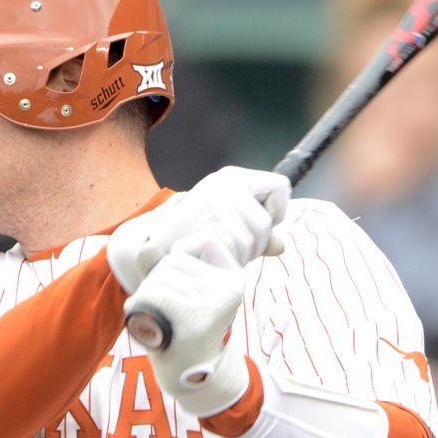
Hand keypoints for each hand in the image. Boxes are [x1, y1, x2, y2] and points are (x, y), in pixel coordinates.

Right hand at [108, 166, 289, 293]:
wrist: (156, 246)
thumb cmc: (197, 235)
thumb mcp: (230, 226)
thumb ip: (257, 234)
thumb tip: (281, 246)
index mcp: (233, 177)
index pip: (280, 187)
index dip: (275, 211)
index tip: (253, 225)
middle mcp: (225, 183)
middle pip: (266, 221)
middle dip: (256, 243)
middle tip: (232, 249)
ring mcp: (213, 201)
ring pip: (256, 235)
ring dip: (244, 254)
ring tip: (220, 253)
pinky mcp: (205, 221)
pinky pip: (240, 247)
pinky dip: (232, 259)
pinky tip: (214, 258)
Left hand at [125, 251, 248, 416]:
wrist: (188, 375)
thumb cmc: (180, 326)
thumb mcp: (177, 287)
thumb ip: (160, 261)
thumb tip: (147, 242)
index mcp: (234, 274)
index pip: (202, 240)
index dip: (178, 260)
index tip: (183, 290)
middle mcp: (232, 285)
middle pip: (174, 259)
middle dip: (158, 283)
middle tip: (171, 314)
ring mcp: (217, 301)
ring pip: (162, 275)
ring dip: (148, 297)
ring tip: (163, 322)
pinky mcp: (198, 317)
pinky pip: (155, 294)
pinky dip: (142, 307)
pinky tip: (154, 328)